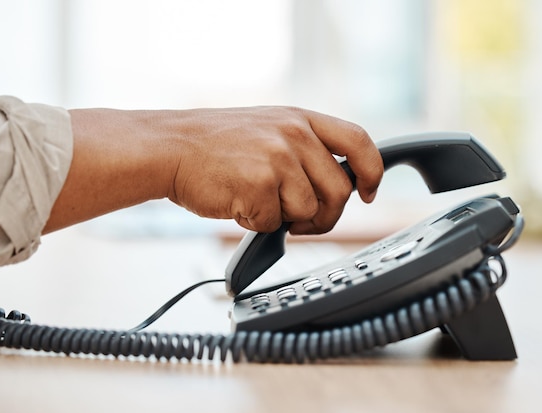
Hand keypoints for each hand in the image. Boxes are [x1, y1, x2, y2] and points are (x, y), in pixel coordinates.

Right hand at [166, 106, 382, 233]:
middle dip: (325, 216)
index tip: (369, 192)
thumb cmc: (216, 145)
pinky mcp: (259, 184)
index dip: (372, 171)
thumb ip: (305, 150)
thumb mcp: (269, 129)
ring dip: (286, 220)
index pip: (358, 142)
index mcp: (301, 119)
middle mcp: (294, 134)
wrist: (169, 148)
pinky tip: (238, 203)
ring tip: (258, 202)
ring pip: (309, 211)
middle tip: (301, 220)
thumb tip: (339, 188)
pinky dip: (256, 223)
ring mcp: (278, 158)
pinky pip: (274, 223)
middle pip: (340, 191)